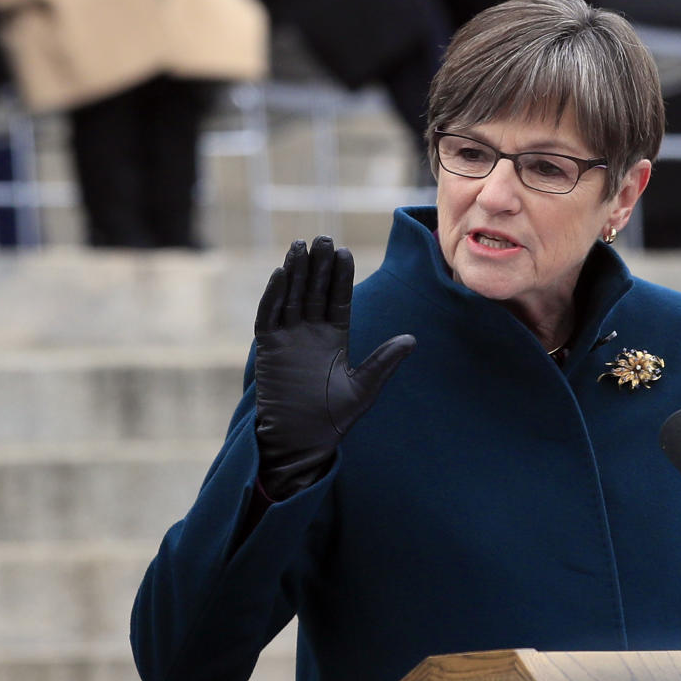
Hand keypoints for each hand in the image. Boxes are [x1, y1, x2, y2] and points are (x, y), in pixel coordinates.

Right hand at [254, 236, 415, 498]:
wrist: (301, 442)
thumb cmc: (334, 418)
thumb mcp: (364, 387)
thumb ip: (384, 361)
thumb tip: (412, 339)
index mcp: (335, 337)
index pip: (338, 299)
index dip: (341, 276)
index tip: (345, 252)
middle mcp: (311, 332)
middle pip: (314, 290)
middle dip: (318, 265)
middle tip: (323, 238)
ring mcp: (288, 338)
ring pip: (291, 296)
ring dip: (294, 272)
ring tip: (300, 246)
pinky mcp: (268, 349)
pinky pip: (269, 316)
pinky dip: (273, 296)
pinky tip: (279, 274)